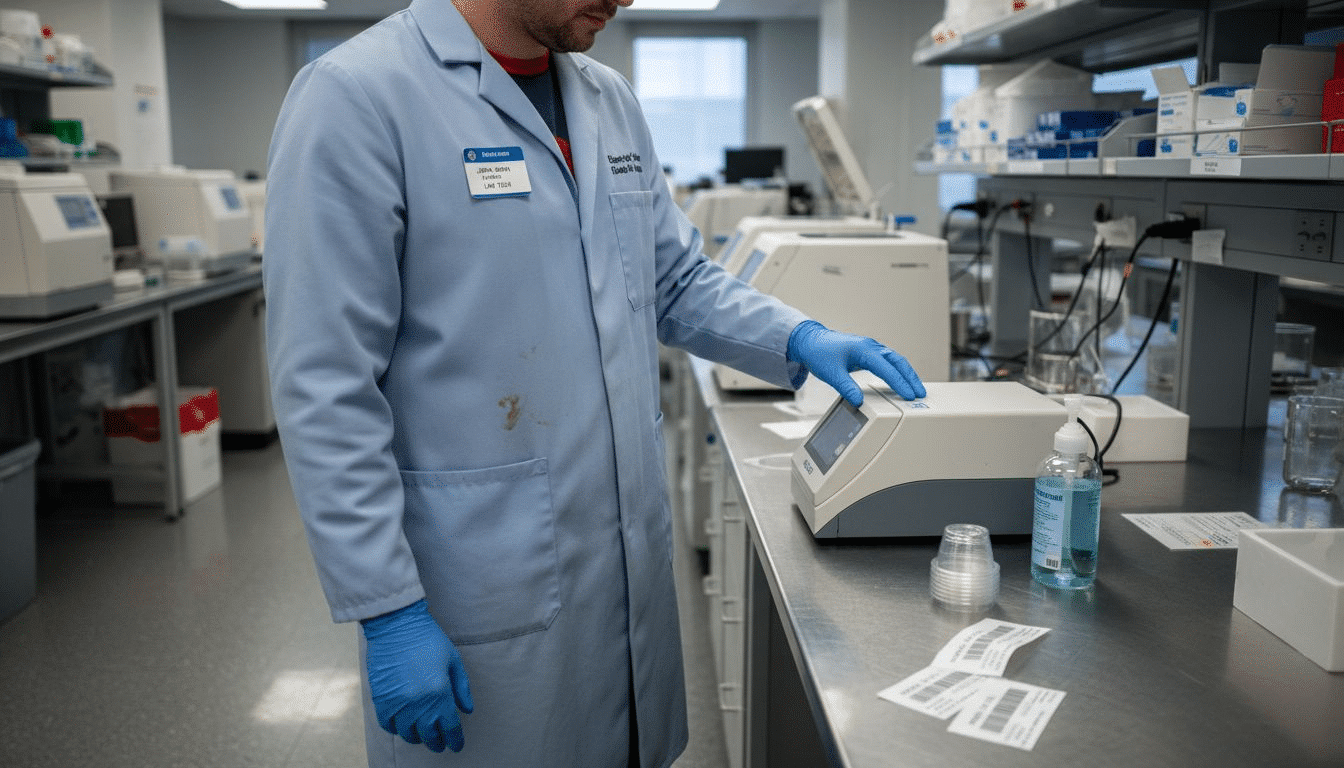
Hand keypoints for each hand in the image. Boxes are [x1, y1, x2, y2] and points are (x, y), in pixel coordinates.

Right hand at [361, 599, 473, 752]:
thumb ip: (462, 688)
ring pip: (408, 733)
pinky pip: (388, 725)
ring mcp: (397, 703)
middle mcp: (418, 702)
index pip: (450, 727)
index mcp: (439, 693)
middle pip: (429, 735)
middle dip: (437, 743)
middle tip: (441, 745)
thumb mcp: (453, 661)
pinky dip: (396, 729)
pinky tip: (403, 726)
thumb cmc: (429, 639)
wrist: (397, 625)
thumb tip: (467, 710)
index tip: (457, 746)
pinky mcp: (380, 699)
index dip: (455, 740)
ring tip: (423, 735)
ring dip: (417, 737)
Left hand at [786, 320, 925, 405]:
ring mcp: (871, 348)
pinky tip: (900, 379)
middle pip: (898, 361)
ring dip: (906, 373)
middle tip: (920, 393)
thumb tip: (859, 402)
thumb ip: (846, 388)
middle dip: (911, 377)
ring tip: (916, 388)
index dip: (900, 383)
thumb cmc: (820, 354)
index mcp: (864, 350)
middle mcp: (871, 347)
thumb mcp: (831, 373)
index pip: (887, 368)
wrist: (811, 342)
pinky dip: (898, 370)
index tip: (909, 396)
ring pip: (895, 360)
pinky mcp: (868, 352)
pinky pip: (888, 361)